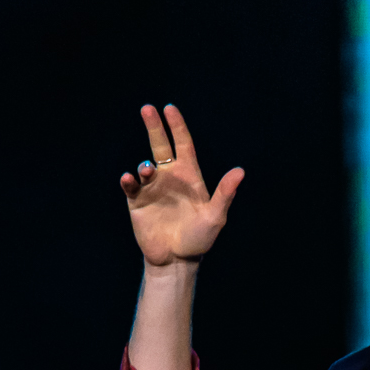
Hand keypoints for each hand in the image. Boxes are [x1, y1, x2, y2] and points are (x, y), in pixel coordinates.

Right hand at [119, 104, 243, 267]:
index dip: (177, 126)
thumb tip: (240, 171)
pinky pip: (130, 186)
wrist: (177, 261)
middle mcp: (169, 177)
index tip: (169, 108)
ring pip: (144, 166)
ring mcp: (152, 188)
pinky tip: (131, 179)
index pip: (182, 144)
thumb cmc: (199, 239)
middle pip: (160, 145)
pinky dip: (129, 180)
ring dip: (144, 165)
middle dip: (154, 126)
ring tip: (147, 171)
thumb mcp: (215, 217)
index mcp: (188, 176)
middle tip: (147, 108)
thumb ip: (225, 193)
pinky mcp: (137, 202)